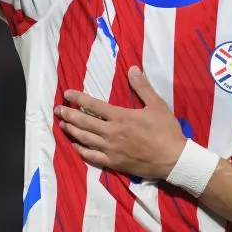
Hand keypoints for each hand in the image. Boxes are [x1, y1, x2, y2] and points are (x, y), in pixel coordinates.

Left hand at [54, 66, 186, 180]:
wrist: (173, 159)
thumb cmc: (166, 131)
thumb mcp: (157, 105)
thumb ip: (142, 87)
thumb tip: (132, 68)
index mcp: (121, 117)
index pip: (94, 105)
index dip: (78, 99)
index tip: (67, 94)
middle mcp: (112, 132)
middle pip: (84, 122)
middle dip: (69, 115)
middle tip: (58, 109)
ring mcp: (111, 149)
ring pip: (85, 139)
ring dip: (72, 131)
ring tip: (62, 125)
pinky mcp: (114, 163)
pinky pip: (92, 157)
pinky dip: (81, 150)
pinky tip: (75, 146)